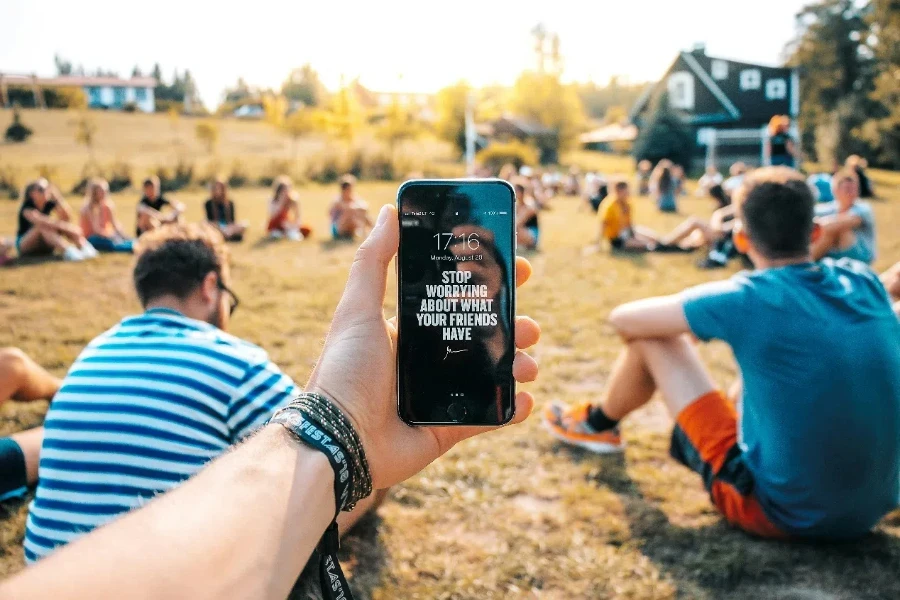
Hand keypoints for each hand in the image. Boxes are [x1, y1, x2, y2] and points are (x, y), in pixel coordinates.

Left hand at [306, 205, 539, 489]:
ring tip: (528, 364)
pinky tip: (524, 399)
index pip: (456, 301)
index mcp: (406, 331)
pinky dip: (511, 410)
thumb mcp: (357, 310)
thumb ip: (373, 261)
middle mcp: (425, 361)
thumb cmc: (344, 372)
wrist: (338, 440)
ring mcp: (439, 396)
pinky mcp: (448, 429)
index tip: (518, 271)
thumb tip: (389, 210)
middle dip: (513, 327)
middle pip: (482, 337)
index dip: (488, 287)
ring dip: (517, 366)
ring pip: (491, 375)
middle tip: (531, 325)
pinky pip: (488, 417)